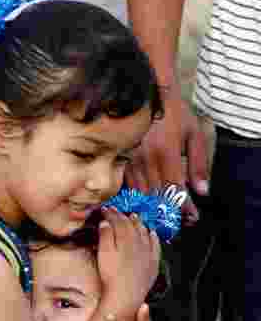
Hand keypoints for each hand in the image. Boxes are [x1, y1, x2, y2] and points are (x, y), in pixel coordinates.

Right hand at [96, 208, 161, 317]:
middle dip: (123, 215)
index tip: (105, 208)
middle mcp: (139, 242)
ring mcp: (148, 252)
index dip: (111, 213)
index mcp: (125, 238)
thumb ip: (105, 236)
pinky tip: (151, 233)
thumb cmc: (111, 275)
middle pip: (131, 224)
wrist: (125, 295)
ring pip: (144, 232)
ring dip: (139, 223)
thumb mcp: (103, 254)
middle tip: (117, 210)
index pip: (118, 221)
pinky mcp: (153, 262)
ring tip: (134, 216)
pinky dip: (153, 236)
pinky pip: (156, 244)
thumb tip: (106, 222)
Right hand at [124, 90, 206, 225]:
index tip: (192, 217)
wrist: (146, 93)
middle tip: (175, 226)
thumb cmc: (173, 113)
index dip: (184, 207)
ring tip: (159, 220)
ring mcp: (129, 161)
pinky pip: (126, 186)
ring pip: (139, 194)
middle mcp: (146, 159)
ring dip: (150, 209)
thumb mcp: (193, 134)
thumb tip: (202, 191)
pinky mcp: (118, 161)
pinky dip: (134, 199)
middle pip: (157, 195)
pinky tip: (139, 207)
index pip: (176, 188)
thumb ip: (198, 163)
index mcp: (167, 153)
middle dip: (168, 212)